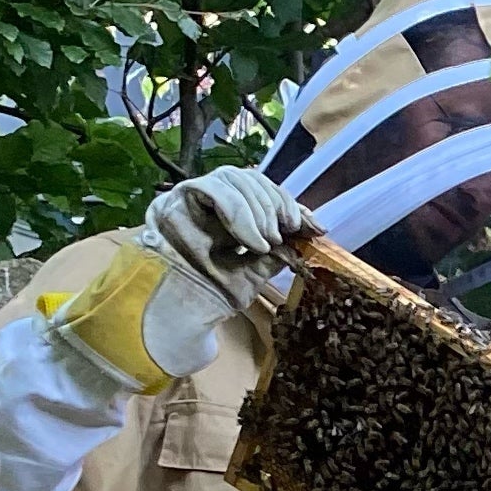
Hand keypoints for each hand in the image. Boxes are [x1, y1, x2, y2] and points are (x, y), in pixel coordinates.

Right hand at [142, 169, 318, 310]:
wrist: (177, 312)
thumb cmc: (209, 294)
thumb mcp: (252, 274)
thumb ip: (275, 254)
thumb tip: (303, 240)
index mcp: (225, 213)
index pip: (261, 193)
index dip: (290, 205)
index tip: (315, 227)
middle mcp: (206, 199)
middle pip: (249, 179)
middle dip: (276, 203)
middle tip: (287, 231)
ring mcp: (189, 197)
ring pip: (233, 178)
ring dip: (259, 208)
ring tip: (267, 241)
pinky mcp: (176, 200)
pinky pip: (212, 188)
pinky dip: (239, 212)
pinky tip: (252, 241)